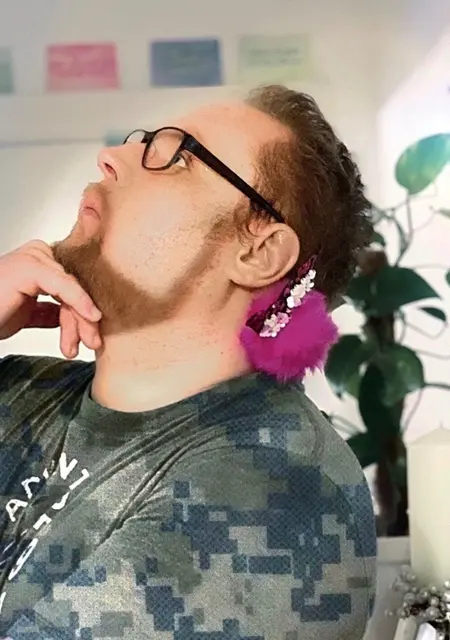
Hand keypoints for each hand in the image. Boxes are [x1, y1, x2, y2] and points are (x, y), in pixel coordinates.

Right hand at [0, 240, 101, 358]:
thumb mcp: (28, 314)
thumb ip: (51, 310)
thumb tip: (79, 316)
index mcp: (41, 262)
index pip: (74, 287)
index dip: (84, 314)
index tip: (92, 338)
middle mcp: (39, 254)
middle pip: (76, 288)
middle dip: (85, 320)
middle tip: (93, 343)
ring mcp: (35, 257)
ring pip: (73, 290)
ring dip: (79, 321)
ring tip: (75, 346)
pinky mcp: (31, 267)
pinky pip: (64, 285)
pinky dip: (80, 302)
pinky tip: (91, 316)